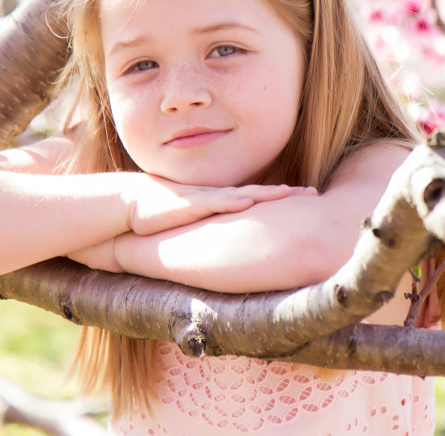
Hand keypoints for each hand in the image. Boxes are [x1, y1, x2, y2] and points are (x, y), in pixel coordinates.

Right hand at [125, 174, 315, 234]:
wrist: (130, 204)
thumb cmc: (161, 217)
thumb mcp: (193, 227)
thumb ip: (211, 235)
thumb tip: (227, 251)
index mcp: (222, 203)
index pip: (259, 199)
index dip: (283, 198)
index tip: (308, 197)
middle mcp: (219, 198)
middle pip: (260, 194)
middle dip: (287, 193)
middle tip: (314, 193)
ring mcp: (206, 199)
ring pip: (243, 194)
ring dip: (267, 194)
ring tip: (291, 192)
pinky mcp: (190, 204)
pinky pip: (215, 201)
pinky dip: (232, 201)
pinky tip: (248, 201)